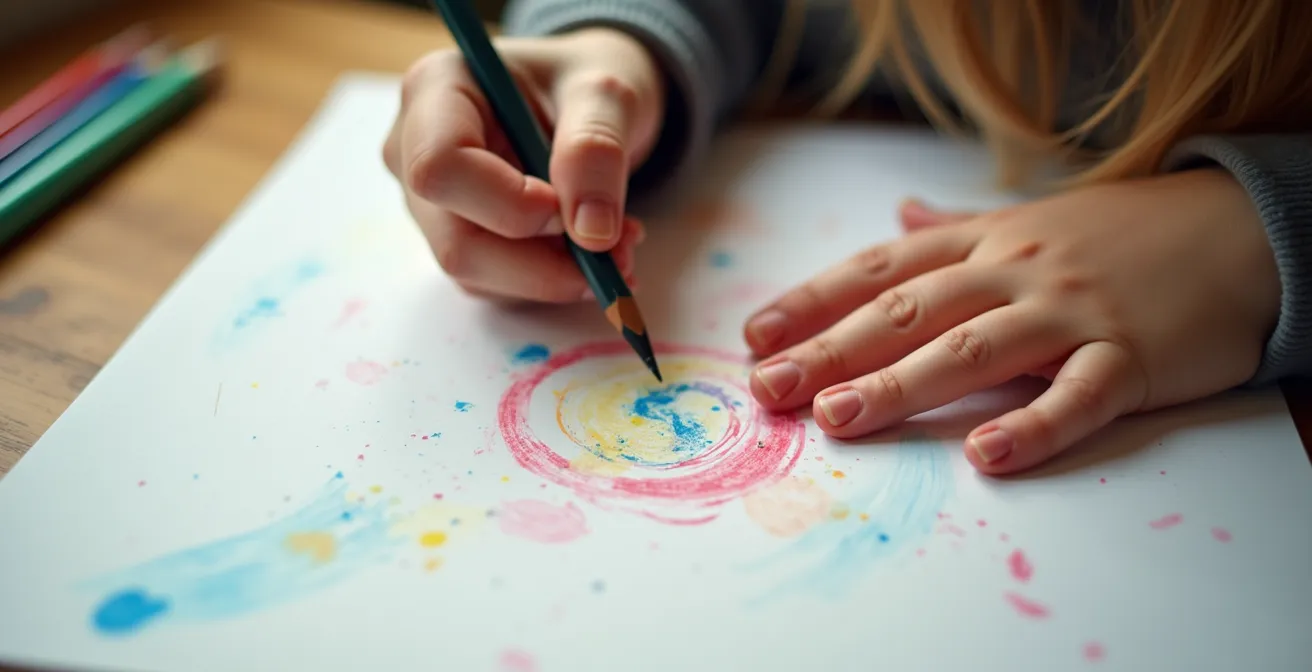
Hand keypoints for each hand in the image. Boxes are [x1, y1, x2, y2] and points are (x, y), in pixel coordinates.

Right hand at [382, 29, 664, 301]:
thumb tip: (592, 231)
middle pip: (456, 240)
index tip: (572, 211)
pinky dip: (552, 279)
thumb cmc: (584, 82)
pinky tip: (594, 252)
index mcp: (436, 90)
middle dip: (542, 263)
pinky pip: (497, 284)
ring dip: (555, 276)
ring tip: (620, 245)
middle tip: (618, 252)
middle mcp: (414, 150)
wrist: (586, 102)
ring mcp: (430, 203)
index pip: (441, 168)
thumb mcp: (606, 93)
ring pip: (477, 273)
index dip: (509, 204)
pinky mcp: (457, 238)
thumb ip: (597, 150)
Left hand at [743, 170, 1280, 473]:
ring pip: (973, 349)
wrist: (1236, 230)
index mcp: (985, 242)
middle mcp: (1015, 271)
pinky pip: (1077, 394)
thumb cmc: (1120, 234)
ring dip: (900, 384)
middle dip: (831, 349)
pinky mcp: (1129, 355)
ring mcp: (1071, 311)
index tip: (757, 335)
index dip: (816, 301)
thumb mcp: (1029, 218)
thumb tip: (900, 216)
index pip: (881, 271)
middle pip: (908, 311)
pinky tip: (986, 456)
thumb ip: (958, 226)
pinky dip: (1035, 424)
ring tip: (839, 418)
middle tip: (770, 387)